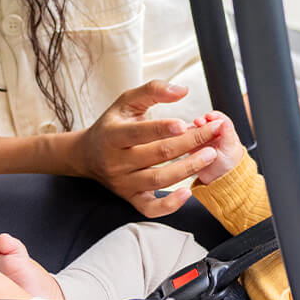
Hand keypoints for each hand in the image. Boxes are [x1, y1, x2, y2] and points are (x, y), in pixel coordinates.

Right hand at [75, 80, 222, 215]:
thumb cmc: (112, 125)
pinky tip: (188, 192)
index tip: (187, 124)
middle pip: (157, 154)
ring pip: (158, 180)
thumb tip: (183, 90)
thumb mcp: (126, 102)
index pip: (139, 132)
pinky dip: (170, 205)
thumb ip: (153, 91)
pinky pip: (150, 208)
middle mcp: (116, 161)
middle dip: (189, 143)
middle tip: (213, 133)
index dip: (163, 128)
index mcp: (112, 135)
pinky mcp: (130, 198)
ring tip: (210, 155)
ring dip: (188, 168)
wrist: (87, 155)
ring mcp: (124, 182)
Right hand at [189, 111, 245, 183]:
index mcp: (224, 131)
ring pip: (194, 130)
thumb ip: (227, 134)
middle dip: (200, 122)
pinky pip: (186, 141)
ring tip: (189, 132)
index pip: (218, 119)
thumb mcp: (230, 149)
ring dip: (191, 129)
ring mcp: (201, 141)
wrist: (220, 183)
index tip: (209, 117)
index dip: (213, 116)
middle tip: (198, 123)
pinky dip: (183, 138)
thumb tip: (224, 121)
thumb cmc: (230, 166)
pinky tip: (181, 138)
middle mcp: (211, 134)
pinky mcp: (192, 148)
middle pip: (204, 123)